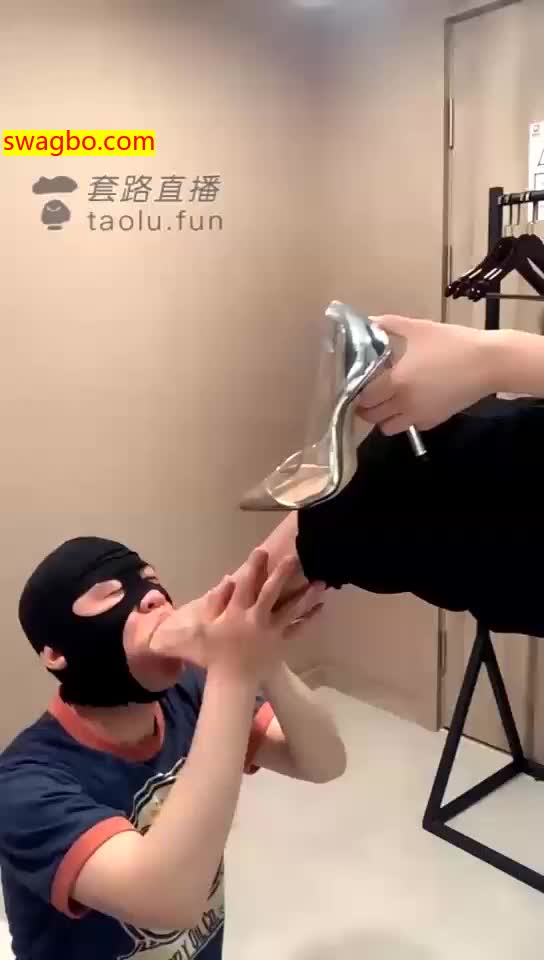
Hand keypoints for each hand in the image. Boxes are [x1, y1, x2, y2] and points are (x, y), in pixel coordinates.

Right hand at [152, 550, 324, 683]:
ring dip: (305, 595)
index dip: (253, 567)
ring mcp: (272, 632)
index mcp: (237, 614)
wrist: (232, 682)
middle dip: (282, 575)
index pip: (246, 585)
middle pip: (271, 593)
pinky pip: (298, 629)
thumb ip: (213, 602)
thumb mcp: (204, 628)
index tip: (262, 550)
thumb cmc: (215, 655)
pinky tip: (321, 606)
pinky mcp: (282, 644)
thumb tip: (226, 578)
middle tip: (295, 558)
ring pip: (291, 610)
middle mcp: (256, 620)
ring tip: (320, 582)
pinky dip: (310, 618)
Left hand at [356, 315, 491, 432]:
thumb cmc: (451, 343)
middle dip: (365, 407)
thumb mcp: (417, 328)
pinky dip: (405, 420)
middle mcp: (403, 404)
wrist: (487, 363)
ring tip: (387, 402)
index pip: (363, 396)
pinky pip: (410, 427)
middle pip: (371, 416)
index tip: (357, 382)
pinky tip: (410, 404)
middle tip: (369, 393)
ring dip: (383, 418)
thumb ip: (388, 325)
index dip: (356, 391)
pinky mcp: (434, 421)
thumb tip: (367, 323)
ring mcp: (419, 416)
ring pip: (388, 428)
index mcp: (396, 381)